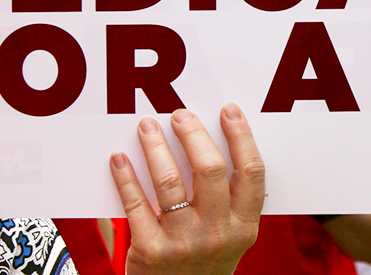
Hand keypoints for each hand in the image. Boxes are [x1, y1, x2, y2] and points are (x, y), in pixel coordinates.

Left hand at [109, 104, 264, 274]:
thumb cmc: (205, 261)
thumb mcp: (231, 236)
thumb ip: (229, 199)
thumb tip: (212, 142)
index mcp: (244, 226)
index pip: (251, 171)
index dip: (241, 136)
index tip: (228, 111)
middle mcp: (217, 234)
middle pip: (209, 169)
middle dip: (193, 134)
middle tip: (180, 116)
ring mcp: (183, 243)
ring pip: (169, 181)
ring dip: (155, 147)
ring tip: (147, 127)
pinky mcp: (150, 251)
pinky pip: (135, 204)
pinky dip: (125, 177)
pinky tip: (119, 159)